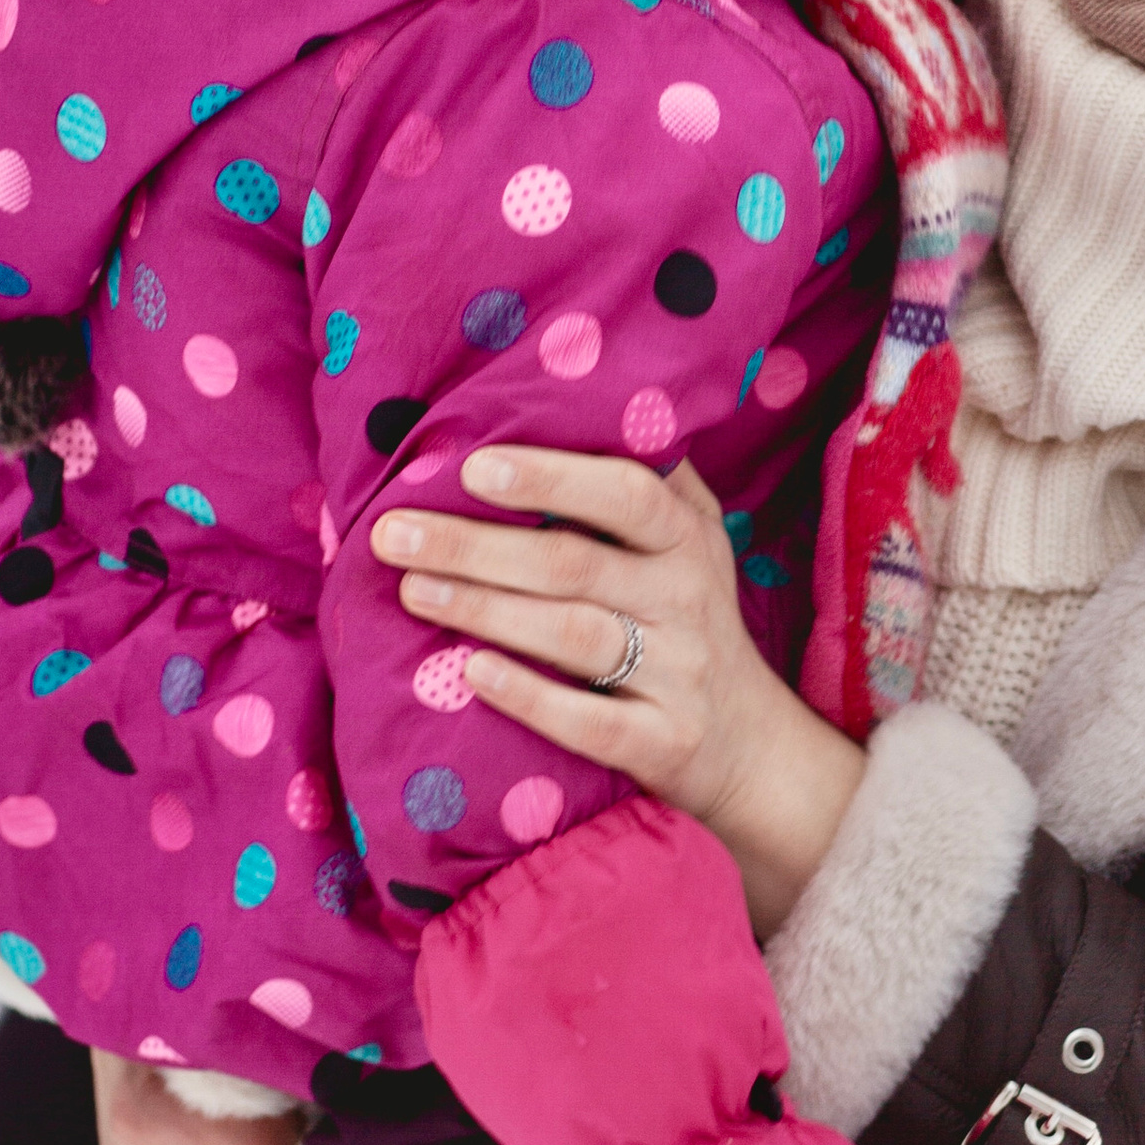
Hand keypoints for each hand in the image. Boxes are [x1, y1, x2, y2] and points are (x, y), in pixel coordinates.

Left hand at [370, 447, 864, 930]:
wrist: (750, 742)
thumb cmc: (693, 619)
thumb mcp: (697, 541)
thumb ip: (653, 480)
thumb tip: (583, 402)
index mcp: (688, 540)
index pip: (627, 494)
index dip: (552, 479)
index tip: (473, 468)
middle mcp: (687, 600)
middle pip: (576, 565)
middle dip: (478, 547)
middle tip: (395, 533)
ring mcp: (677, 673)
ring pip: (575, 636)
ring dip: (488, 610)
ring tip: (413, 589)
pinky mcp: (661, 742)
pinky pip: (589, 721)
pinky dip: (529, 698)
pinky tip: (472, 673)